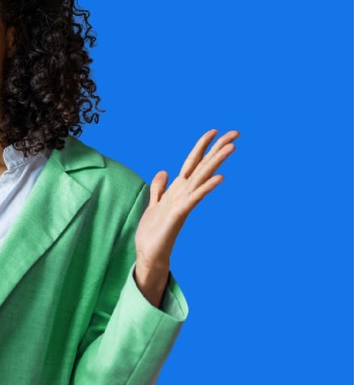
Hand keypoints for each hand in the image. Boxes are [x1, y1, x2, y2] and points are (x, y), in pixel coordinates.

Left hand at [134, 129, 238, 304]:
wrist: (150, 254)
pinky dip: (206, 187)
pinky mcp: (179, 214)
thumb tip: (164, 172)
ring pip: (202, 177)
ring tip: (232, 146)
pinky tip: (220, 178)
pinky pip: (195, 198)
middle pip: (203, 166)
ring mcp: (184, 202)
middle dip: (218, 148)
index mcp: (178, 189)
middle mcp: (184, 193)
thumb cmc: (154, 232)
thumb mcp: (154, 204)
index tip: (214, 130)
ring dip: (216, 162)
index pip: (192, 162)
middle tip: (236, 132)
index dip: (202, 146)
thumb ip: (159, 188)